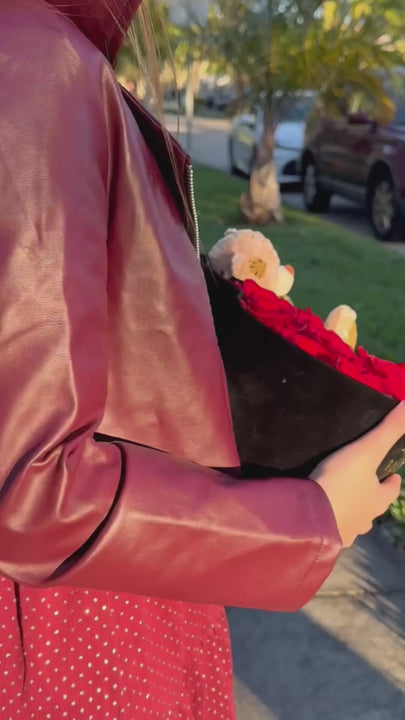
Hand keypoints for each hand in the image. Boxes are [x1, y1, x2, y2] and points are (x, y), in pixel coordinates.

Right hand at [311, 403, 403, 547]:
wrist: (307, 517)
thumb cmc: (341, 482)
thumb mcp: (366, 450)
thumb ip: (389, 429)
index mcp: (378, 500)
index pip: (391, 491)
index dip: (392, 482)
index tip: (392, 474)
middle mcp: (365, 520)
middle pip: (372, 508)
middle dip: (369, 498)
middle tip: (360, 484)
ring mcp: (344, 532)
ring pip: (352, 520)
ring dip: (349, 511)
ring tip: (336, 498)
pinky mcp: (324, 539)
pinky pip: (330, 528)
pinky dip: (328, 520)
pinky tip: (318, 513)